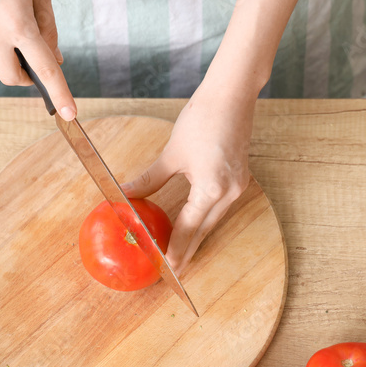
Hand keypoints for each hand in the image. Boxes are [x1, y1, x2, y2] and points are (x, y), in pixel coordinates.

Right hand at [0, 0, 75, 118]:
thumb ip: (48, 26)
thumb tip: (54, 58)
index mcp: (17, 23)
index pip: (43, 69)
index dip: (59, 93)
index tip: (70, 114)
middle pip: (11, 77)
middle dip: (26, 76)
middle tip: (36, 59)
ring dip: (8, 52)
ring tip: (11, 17)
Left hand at [122, 83, 253, 269]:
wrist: (231, 95)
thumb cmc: (202, 119)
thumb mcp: (172, 154)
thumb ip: (149, 180)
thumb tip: (126, 195)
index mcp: (212, 189)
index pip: (189, 228)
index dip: (175, 249)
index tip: (166, 267)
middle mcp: (229, 193)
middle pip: (204, 230)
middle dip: (187, 250)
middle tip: (173, 271)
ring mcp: (238, 187)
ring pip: (213, 221)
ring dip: (196, 237)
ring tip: (180, 254)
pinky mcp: (239, 179)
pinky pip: (219, 208)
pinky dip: (205, 219)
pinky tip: (194, 226)